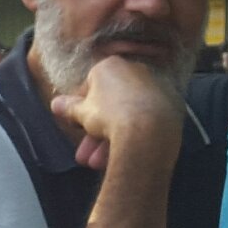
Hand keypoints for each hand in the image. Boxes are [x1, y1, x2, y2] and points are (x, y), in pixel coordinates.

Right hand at [52, 53, 184, 172]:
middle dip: (96, 131)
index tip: (79, 126)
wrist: (147, 131)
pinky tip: (124, 153)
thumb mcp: (80, 113)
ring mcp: (155, 87)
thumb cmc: (108, 115)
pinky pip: (145, 120)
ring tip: (99, 163)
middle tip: (87, 155)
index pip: (90, 85)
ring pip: (128, 114)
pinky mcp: (171, 104)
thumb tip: (55, 104)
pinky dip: (134, 135)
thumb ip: (68, 107)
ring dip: (112, 139)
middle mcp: (135, 69)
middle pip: (111, 103)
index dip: (82, 108)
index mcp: (111, 64)